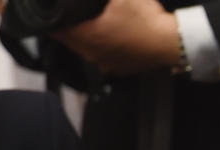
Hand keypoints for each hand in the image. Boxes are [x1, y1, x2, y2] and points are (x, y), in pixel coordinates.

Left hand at [53, 0, 179, 74]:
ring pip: (85, 50)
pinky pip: (101, 58)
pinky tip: (109, 39)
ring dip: (84, 39)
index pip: (55, 29)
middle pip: (69, 40)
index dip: (50, 18)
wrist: (171, 43)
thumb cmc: (145, 18)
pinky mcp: (119, 69)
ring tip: (91, 26)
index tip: (48, 11)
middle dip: (68, 27)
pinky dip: (101, 49)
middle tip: (70, 15)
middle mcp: (92, 53)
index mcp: (87, 34)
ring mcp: (105, 63)